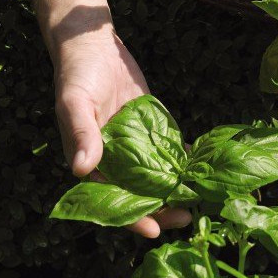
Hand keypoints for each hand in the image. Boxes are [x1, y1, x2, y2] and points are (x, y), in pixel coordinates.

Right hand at [51, 17, 190, 237]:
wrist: (92, 47)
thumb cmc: (76, 75)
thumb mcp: (74, 102)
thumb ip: (80, 133)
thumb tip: (81, 167)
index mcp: (91, 161)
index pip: (111, 199)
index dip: (131, 218)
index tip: (153, 230)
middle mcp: (113, 158)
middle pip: (139, 193)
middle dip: (162, 208)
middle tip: (187, 216)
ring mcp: (134, 144)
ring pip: (156, 175)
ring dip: (176, 188)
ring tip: (201, 199)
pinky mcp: (150, 126)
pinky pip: (167, 148)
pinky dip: (183, 158)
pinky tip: (204, 165)